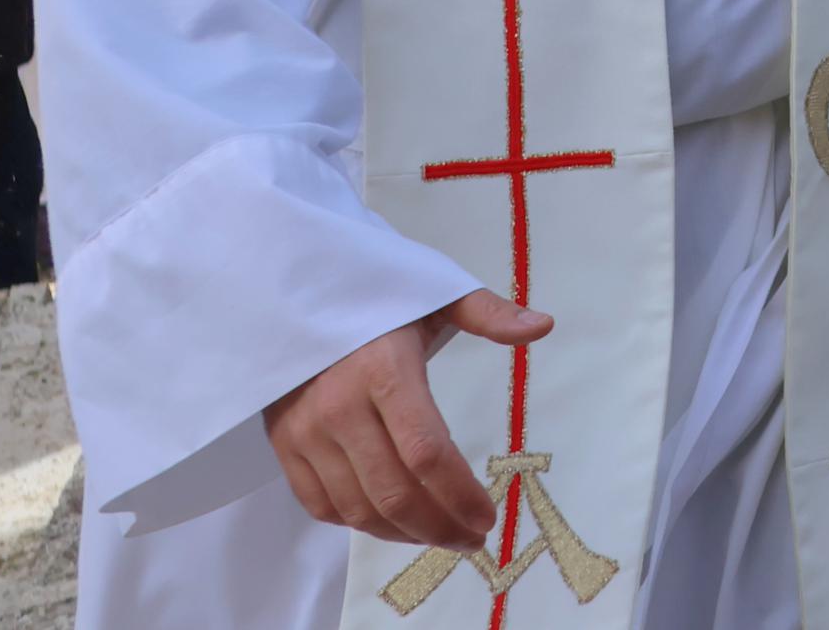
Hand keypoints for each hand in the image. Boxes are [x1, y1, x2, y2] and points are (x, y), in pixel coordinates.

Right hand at [263, 289, 550, 550]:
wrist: (291, 289)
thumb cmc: (373, 292)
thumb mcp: (434, 292)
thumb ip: (488, 313)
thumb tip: (545, 326)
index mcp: (385, 371)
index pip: (426, 452)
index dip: (459, 494)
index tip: (488, 517)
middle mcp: (340, 408)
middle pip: (393, 492)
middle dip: (439, 526)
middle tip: (472, 538)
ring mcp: (306, 432)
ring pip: (357, 508)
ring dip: (403, 533)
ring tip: (441, 535)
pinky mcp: (283, 446)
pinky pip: (320, 504)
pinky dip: (359, 523)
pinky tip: (392, 522)